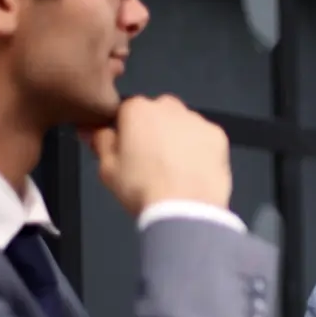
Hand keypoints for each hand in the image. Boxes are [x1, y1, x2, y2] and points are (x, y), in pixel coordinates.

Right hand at [80, 95, 231, 215]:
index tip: (127, 153)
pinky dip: (200, 150)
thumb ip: (101, 142)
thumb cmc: (141, 189)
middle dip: (154, 131)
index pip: (125, 112)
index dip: (125, 133)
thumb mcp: (107, 169)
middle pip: (157, 114)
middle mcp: (169, 106)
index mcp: (138, 109)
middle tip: (151, 162)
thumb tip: (96, 130)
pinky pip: (204, 139)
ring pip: (183, 125)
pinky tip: (193, 171)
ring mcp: (197, 120)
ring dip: (178, 139)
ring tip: (175, 170)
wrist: (184, 210)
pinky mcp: (218, 136)